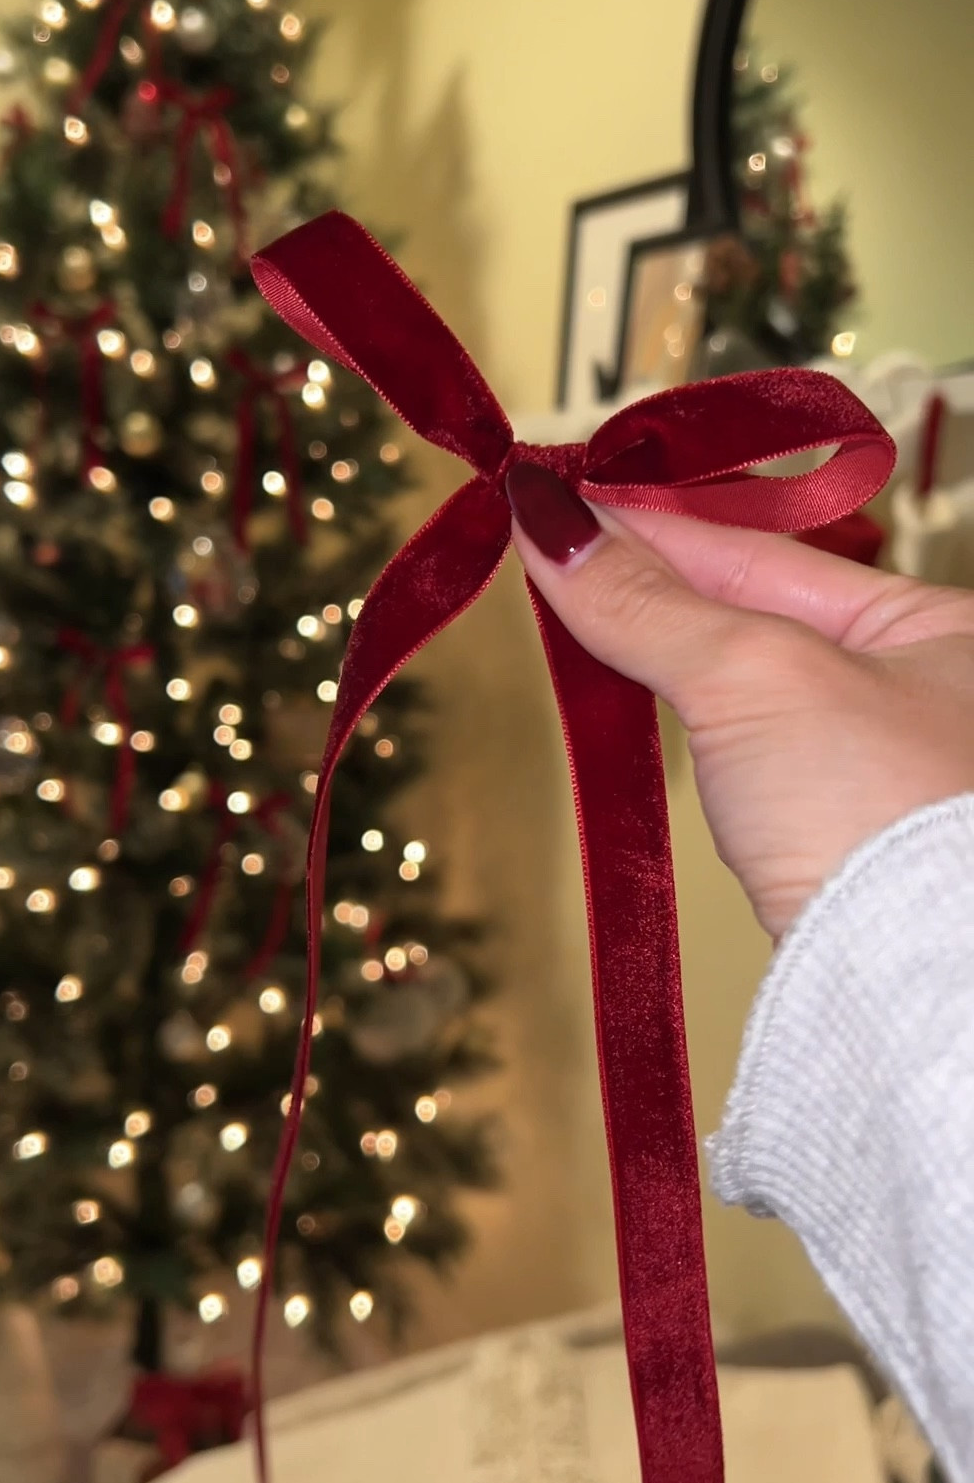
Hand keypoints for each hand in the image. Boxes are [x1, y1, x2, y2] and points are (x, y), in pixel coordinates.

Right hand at [505, 461, 973, 938]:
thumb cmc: (876, 816)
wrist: (899, 984)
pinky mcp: (834, 832)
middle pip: (751, 608)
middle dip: (648, 581)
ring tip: (570, 604)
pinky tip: (627, 691)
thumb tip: (549, 517)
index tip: (557, 498)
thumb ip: (647, 599)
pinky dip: (681, 714)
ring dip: (656, 644)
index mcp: (938, 625)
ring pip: (742, 677)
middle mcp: (922, 686)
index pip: (761, 550)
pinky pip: (743, 741)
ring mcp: (879, 763)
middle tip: (546, 544)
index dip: (648, 524)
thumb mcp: (752, 674)